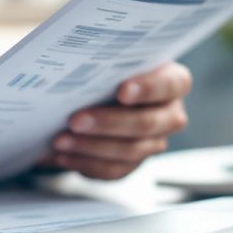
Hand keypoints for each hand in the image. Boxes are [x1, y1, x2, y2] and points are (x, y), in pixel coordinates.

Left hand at [38, 62, 191, 179]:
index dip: (148, 89)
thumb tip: (72, 67)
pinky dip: (84, 162)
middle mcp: (169, 114)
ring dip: (91, 146)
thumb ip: (103, 64)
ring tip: (61, 140)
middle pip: (146, 123)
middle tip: (76, 120)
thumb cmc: (108, 73)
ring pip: (129, 150)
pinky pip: (113, 169)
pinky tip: (62, 155)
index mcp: (172, 82)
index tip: (122, 91)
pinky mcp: (133, 163)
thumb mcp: (109, 63)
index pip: (170, 84)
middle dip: (108, 123)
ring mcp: (154, 142)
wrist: (100, 98)